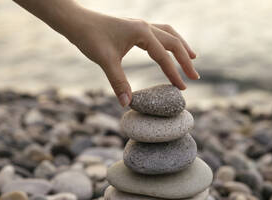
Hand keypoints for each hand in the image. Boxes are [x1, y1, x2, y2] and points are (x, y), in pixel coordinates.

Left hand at [66, 9, 199, 105]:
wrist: (76, 22)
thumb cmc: (90, 38)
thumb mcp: (105, 62)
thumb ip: (119, 82)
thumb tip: (127, 104)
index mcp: (142, 33)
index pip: (163, 56)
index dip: (174, 73)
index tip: (182, 89)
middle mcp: (145, 26)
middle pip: (173, 42)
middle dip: (186, 60)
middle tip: (195, 78)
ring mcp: (141, 25)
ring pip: (169, 33)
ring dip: (181, 46)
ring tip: (193, 58)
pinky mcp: (135, 28)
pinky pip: (160, 33)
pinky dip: (169, 42)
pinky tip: (169, 50)